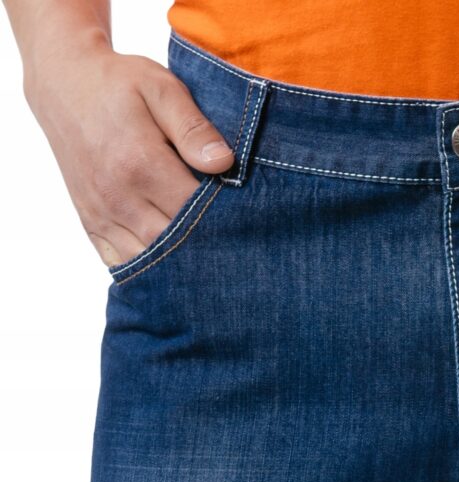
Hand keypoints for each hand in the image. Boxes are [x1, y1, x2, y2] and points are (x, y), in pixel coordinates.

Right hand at [24, 40, 233, 266]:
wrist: (63, 86)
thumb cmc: (118, 85)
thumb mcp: (160, 87)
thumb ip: (193, 127)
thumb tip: (224, 163)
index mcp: (140, 162)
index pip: (194, 209)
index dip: (225, 217)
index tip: (245, 215)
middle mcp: (118, 196)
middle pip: (175, 243)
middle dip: (207, 245)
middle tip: (234, 242)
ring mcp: (102, 214)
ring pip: (150, 260)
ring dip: (179, 262)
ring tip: (207, 254)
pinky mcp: (91, 225)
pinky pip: (121, 263)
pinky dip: (148, 268)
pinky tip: (171, 262)